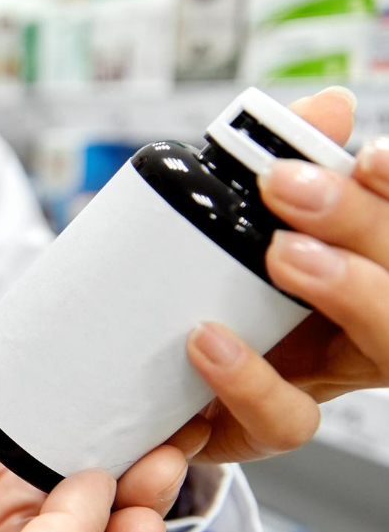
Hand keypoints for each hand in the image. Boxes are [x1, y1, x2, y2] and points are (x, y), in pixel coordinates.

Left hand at [180, 88, 388, 462]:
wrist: (164, 386)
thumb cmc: (231, 294)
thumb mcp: (251, 223)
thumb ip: (290, 163)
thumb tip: (330, 105)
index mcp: (375, 265)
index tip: (367, 155)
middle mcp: (373, 323)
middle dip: (360, 222)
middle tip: (289, 186)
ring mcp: (334, 378)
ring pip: (387, 343)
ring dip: (344, 288)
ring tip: (281, 253)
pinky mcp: (273, 425)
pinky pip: (288, 418)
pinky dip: (250, 381)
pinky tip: (207, 341)